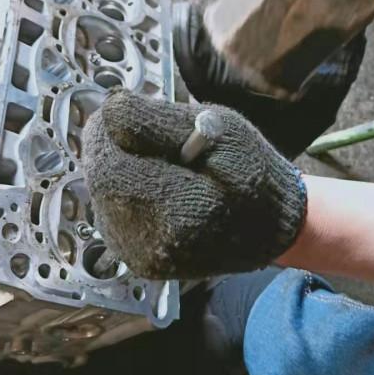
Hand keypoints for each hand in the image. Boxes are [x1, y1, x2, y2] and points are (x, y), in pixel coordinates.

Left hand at [82, 90, 306, 278]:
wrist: (272, 226)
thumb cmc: (252, 171)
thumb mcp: (221, 129)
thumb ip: (160, 121)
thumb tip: (109, 111)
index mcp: (181, 210)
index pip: (110, 169)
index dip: (104, 134)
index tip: (116, 112)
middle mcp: (157, 243)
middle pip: (101, 186)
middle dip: (108, 150)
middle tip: (127, 127)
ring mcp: (147, 259)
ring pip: (101, 201)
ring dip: (114, 171)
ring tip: (146, 156)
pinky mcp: (142, 263)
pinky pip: (113, 219)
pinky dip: (122, 194)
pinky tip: (147, 183)